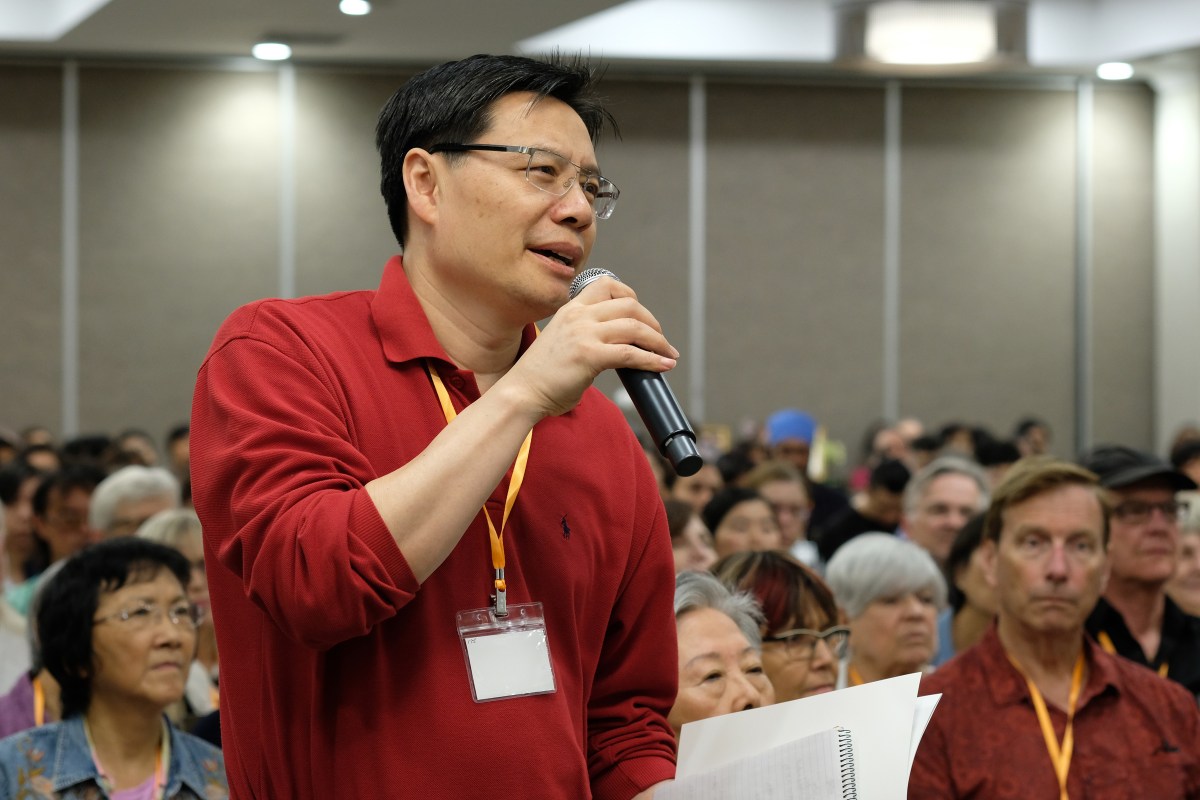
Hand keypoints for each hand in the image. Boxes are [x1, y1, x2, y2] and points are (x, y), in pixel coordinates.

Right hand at [503, 276, 678, 418]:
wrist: (521, 393)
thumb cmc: (542, 375)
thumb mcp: (564, 341)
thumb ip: (587, 334)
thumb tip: (619, 345)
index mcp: (570, 308)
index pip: (607, 284)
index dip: (631, 296)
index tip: (641, 316)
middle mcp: (578, 316)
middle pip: (629, 305)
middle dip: (652, 322)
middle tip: (660, 340)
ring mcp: (583, 334)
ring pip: (635, 327)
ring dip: (658, 341)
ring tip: (668, 354)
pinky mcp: (589, 356)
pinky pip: (631, 354)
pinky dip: (653, 360)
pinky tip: (663, 366)